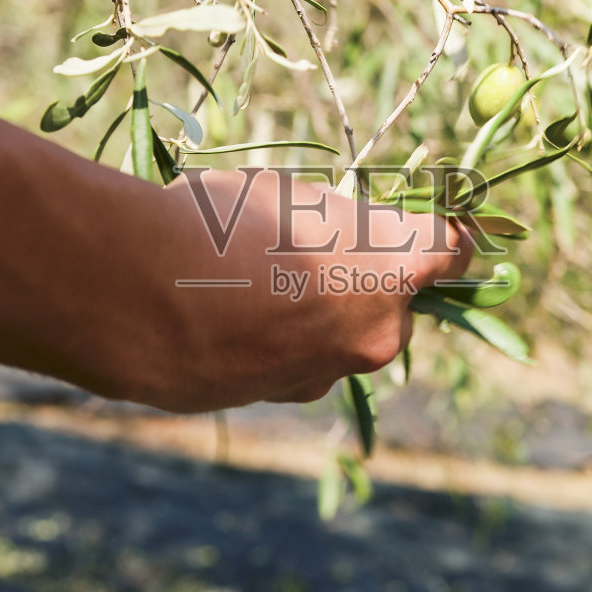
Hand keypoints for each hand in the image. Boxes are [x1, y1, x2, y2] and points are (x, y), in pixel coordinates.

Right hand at [91, 169, 472, 411]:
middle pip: (396, 303)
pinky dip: (275, 343)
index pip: (453, 248)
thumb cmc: (219, 223)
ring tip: (252, 283)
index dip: (445, 233)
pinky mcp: (284, 398)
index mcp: (396, 265)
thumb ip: (328, 220)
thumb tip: (329, 233)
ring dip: (317, 315)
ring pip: (343, 338)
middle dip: (366, 280)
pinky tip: (225, 317)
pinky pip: (296, 362)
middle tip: (314, 249)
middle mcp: (379, 331)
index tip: (431, 224)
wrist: (139, 297)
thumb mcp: (285, 193)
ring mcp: (331, 372)